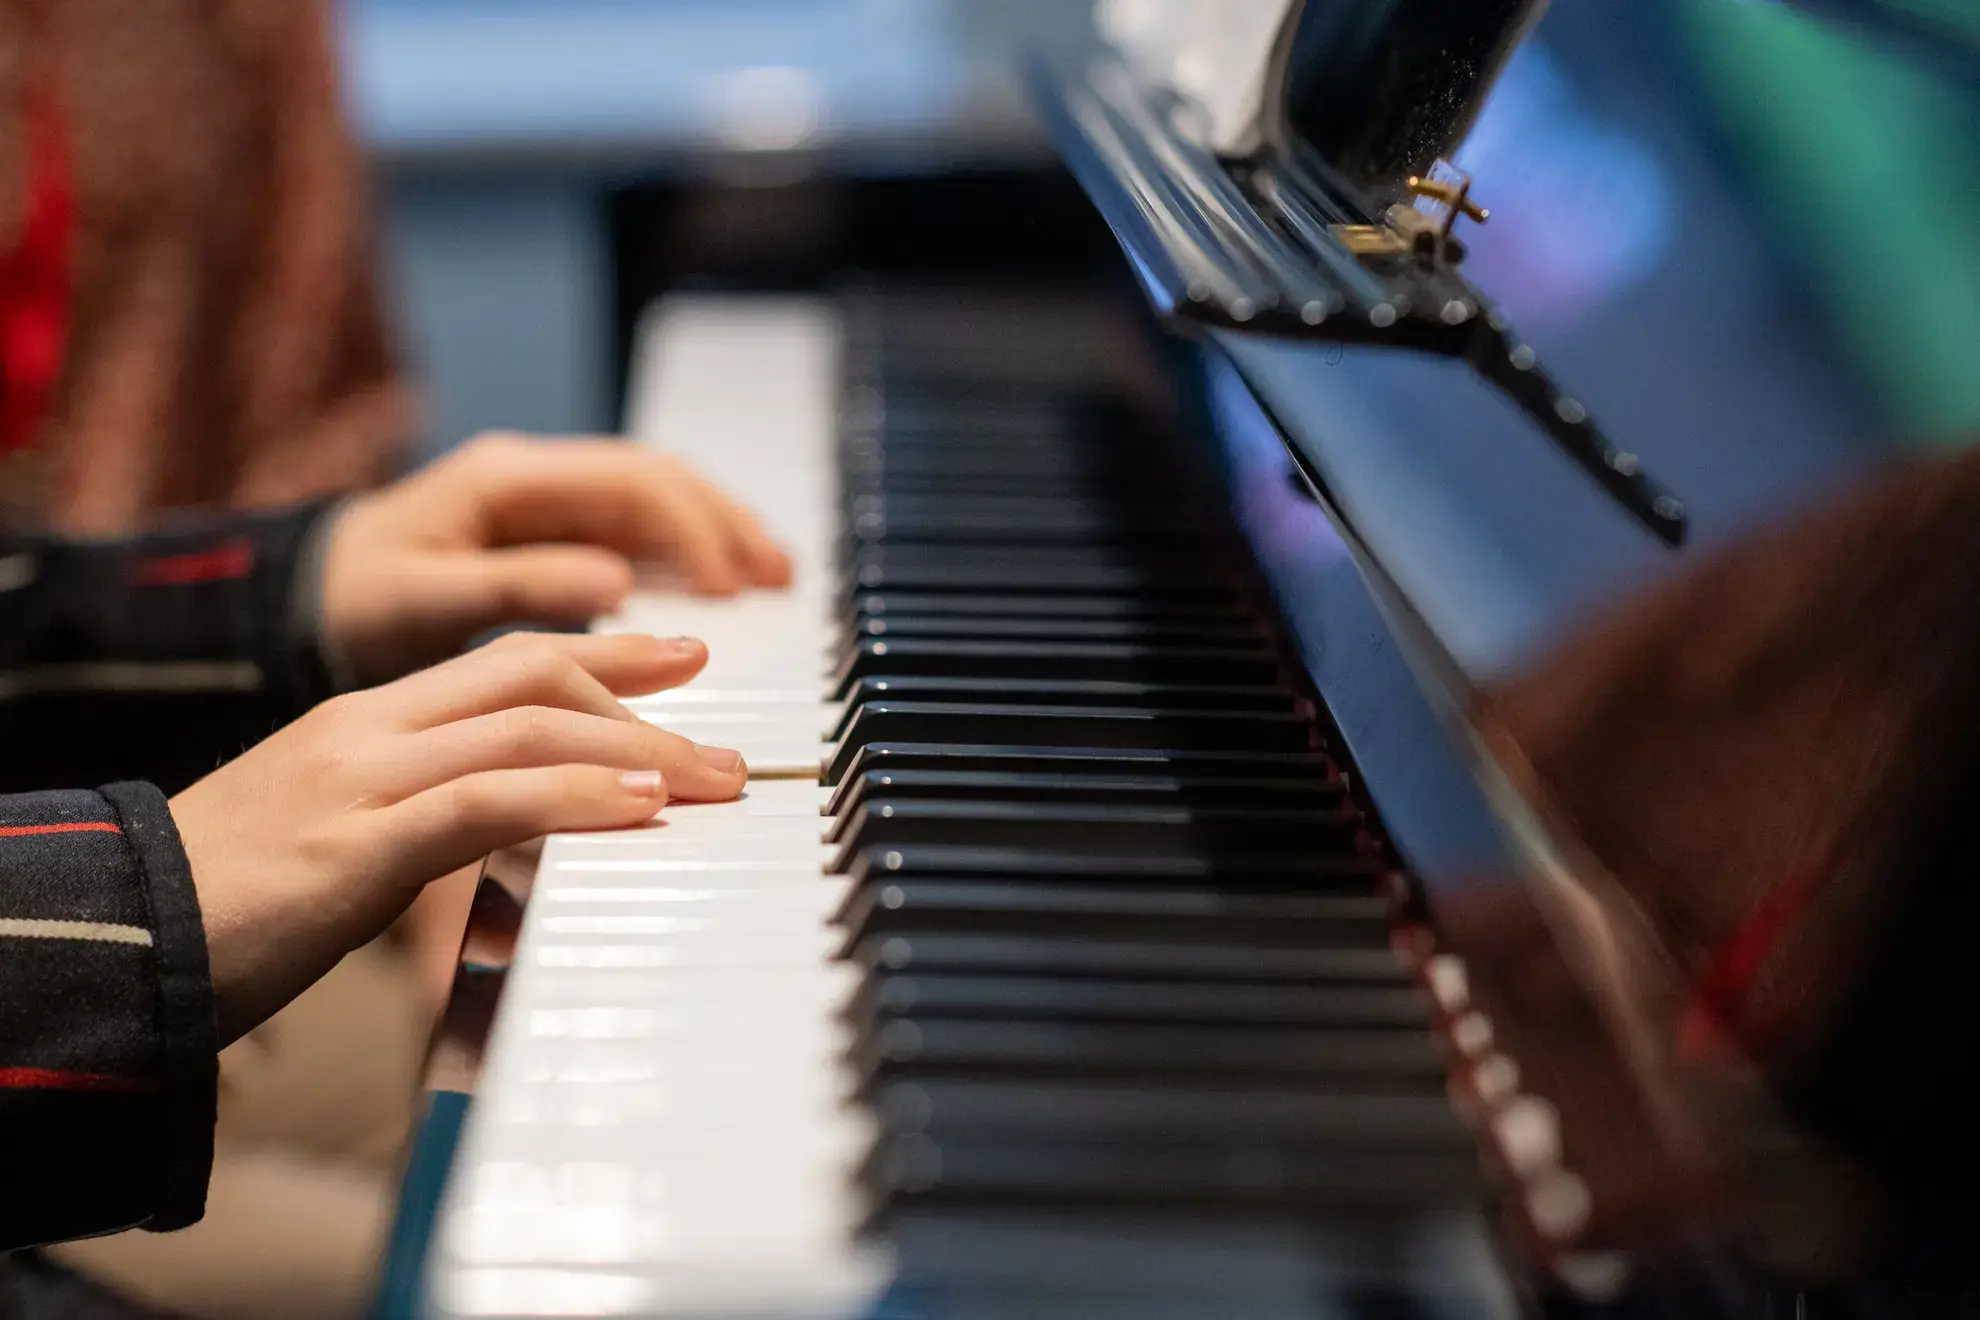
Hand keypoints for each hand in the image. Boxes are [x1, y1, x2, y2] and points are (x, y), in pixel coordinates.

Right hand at [170, 631, 748, 1043]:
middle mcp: (368, 733)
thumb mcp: (335, 851)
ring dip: (636, 751)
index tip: (676, 656)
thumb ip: (423, 835)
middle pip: (529, 673)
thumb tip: (510, 865)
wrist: (109, 943)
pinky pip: (489, 800)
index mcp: (361, 724)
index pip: (501, 660)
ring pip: (525, 728)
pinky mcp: (357, 844)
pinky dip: (576, 797)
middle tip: (721, 728)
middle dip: (638, 689)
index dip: (600, 652)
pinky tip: (638, 806)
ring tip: (711, 779)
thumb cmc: (220, 910)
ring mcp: (360, 779)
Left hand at [322, 433, 791, 683]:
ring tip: (773, 578)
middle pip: (658, 481)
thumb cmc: (350, 601)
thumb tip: (616, 583)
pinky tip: (722, 588)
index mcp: (507, 479)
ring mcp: (545, 503)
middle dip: (726, 523)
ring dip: (717, 533)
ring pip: (655, 502)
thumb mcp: (421, 601)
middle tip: (780, 578)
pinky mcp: (549, 535)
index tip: (729, 590)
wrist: (296, 603)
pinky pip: (635, 532)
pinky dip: (686, 554)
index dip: (690, 531)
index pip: (631, 483)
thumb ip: (518, 587)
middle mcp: (535, 478)